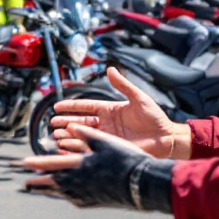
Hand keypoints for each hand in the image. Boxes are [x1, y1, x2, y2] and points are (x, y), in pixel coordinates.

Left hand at [21, 125, 171, 210]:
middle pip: (52, 182)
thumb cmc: (125, 159)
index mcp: (79, 165)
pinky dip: (65, 195)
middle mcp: (78, 182)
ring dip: (49, 190)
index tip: (24, 163)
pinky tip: (66, 194)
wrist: (142, 184)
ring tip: (40, 189)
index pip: (52, 163)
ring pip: (61, 192)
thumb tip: (71, 127)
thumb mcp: (105, 141)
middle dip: (38, 182)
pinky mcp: (94, 202)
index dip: (37, 163)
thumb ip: (86, 134)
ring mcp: (85, 194)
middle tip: (26, 183)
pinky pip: (73, 198)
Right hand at [48, 68, 190, 159]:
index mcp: (110, 110)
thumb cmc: (155, 116)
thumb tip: (110, 69)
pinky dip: (80, 149)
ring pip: (84, 135)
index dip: (71, 106)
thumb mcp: (138, 98)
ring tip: (56, 137)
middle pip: (80, 122)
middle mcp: (106, 124)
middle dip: (65, 122)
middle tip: (52, 123)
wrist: (166, 137)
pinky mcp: (112, 149)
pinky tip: (68, 149)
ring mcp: (108, 137)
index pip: (86, 107)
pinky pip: (93, 148)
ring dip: (69, 136)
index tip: (57, 106)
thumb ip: (123, 85)